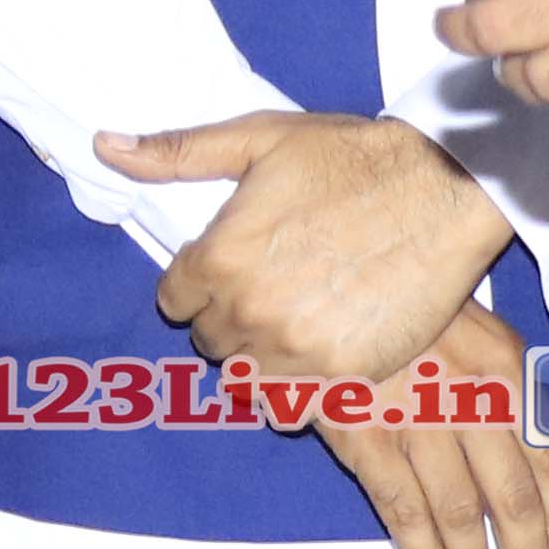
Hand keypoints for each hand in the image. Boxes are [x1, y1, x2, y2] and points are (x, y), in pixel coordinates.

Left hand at [104, 109, 506, 388]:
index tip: (234, 268)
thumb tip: (107, 146)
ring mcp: (295, 349)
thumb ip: (177, 153)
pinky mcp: (342, 377)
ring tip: (295, 325)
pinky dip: (295, 390)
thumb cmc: (350, 158)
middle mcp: (248, 311)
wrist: (442, 188)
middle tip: (273, 290)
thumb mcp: (259, 139)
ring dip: (260, 358)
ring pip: (244, 381)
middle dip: (230, 318)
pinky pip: (291, 409)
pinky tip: (318, 356)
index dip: (200, 282)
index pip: (174, 299)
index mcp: (219, 257)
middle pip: (209, 341)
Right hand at [304, 304, 548, 548]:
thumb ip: (511, 394)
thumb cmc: (408, 315)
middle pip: (513, 500)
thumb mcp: (477, 333)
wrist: (326, 280)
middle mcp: (471, 396)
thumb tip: (539, 472)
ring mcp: (417, 417)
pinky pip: (404, 511)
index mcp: (507, 368)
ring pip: (461, 514)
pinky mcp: (366, 434)